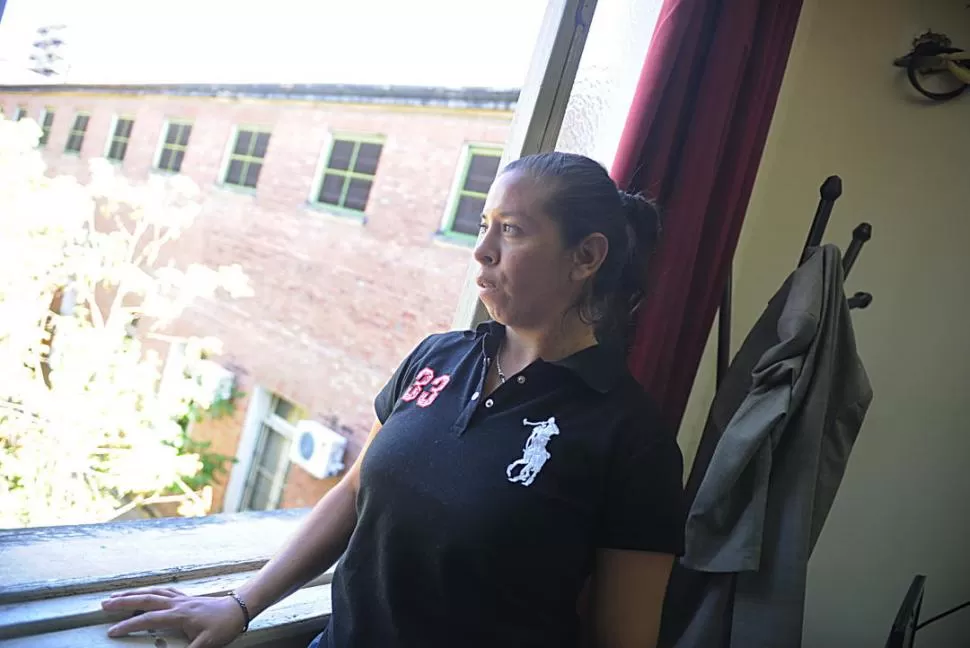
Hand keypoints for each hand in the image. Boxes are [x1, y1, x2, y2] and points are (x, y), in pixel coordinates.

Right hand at [101, 587, 246, 647]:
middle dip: (123, 601)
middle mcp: (177, 603)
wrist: (240, 608)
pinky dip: (150, 591)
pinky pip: (163, 591)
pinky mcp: (186, 598)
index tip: (111, 632)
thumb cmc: (224, 626)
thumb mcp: (207, 645)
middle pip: (146, 599)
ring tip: (116, 595)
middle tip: (103, 604)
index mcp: (179, 614)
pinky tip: (145, 592)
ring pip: (153, 592)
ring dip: (134, 593)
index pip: (149, 619)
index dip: (129, 626)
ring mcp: (182, 598)